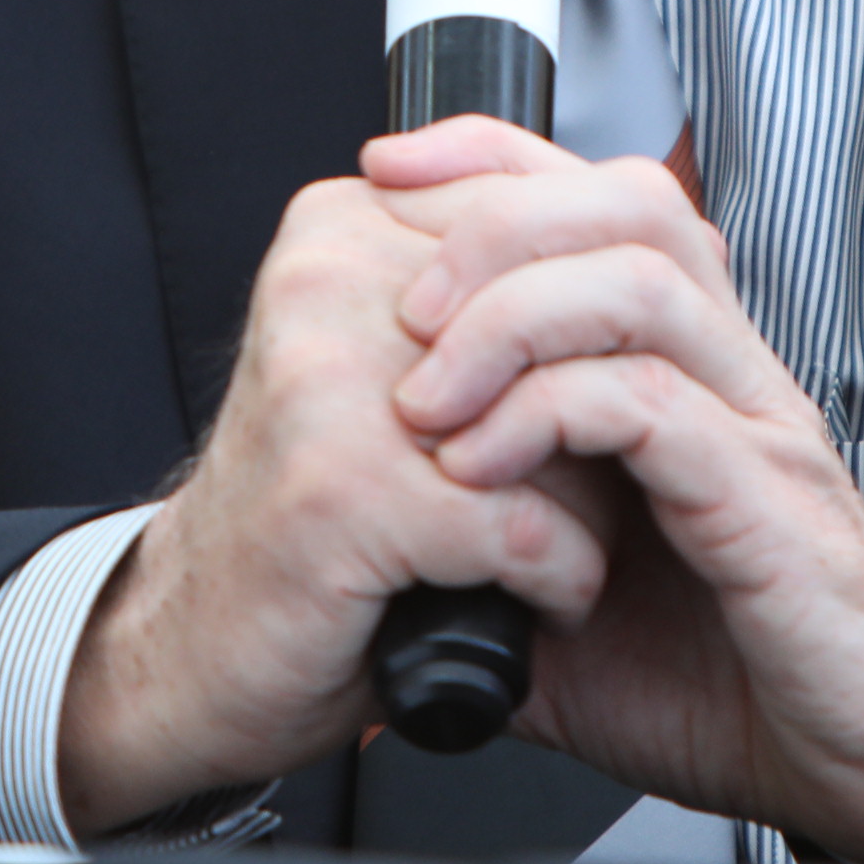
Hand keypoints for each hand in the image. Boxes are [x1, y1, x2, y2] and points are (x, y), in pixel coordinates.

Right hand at [52, 163, 615, 833]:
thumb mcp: (396, 366)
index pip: (548, 219)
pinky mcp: (345, 486)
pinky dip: (557, 587)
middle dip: (594, 424)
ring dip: (587, 511)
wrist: (193, 644)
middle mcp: (330, 276)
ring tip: (540, 548)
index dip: (592, 334)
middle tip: (566, 489)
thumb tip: (670, 262)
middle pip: (568, 325)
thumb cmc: (314, 513)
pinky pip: (533, 530)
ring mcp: (331, 376)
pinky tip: (523, 603)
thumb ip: (496, 292)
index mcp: (346, 225)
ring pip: (566, 425)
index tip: (572, 404)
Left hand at [373, 120, 863, 863]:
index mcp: (685, 368)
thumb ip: (481, 568)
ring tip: (428, 395)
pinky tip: (480, 468)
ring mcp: (756, 428)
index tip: (386, 176)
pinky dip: (549, 416)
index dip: (489, 160)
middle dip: (495, 223)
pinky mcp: (766, 503)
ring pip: (643, 283)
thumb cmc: (734, 681)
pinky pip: (657, 408)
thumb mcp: (567, 616)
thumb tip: (376, 577)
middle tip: (404, 306)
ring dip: (511, 316)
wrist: (862, 765)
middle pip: (626, 205)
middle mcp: (728, 373)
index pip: (594, 196)